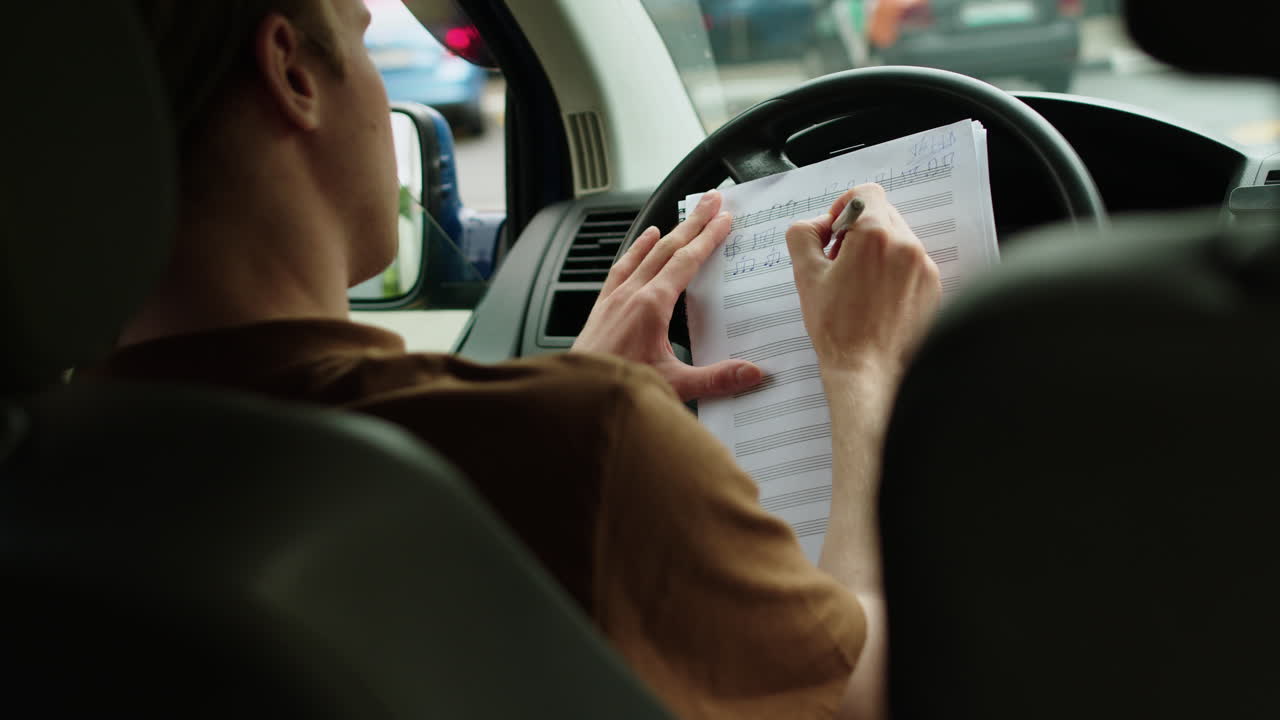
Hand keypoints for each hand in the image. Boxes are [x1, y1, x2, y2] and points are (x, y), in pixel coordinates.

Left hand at [572, 190, 763, 400]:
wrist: (577, 398)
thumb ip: (716, 378)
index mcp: (652, 306)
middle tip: (710, 200)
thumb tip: (752, 372)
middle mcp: (631, 294)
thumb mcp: (674, 385)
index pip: (687, 261)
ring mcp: (614, 298)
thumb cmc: (620, 390)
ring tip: (683, 215)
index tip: (724, 218)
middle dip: (693, 222)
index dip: (708, 238)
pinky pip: (621, 267)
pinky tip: (642, 241)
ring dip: (667, 232)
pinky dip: (635, 249)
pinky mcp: (602, 307)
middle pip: (668, 247)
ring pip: (645, 253)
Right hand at [785, 184, 940, 379]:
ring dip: (876, 253)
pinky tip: (875, 300)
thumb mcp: (805, 276)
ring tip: (858, 286)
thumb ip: (803, 235)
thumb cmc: (837, 328)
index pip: (865, 193)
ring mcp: (924, 267)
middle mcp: (906, 245)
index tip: (835, 233)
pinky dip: (893, 273)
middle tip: (840, 263)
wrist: (867, 371)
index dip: (843, 208)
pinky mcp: (933, 288)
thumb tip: (816, 225)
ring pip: (897, 241)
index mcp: (875, 235)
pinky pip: (911, 265)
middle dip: (858, 232)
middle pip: (882, 215)